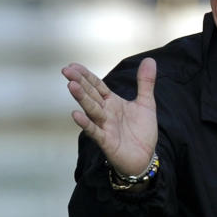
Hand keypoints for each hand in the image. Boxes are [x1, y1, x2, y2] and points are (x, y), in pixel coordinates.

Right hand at [63, 58, 157, 176]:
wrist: (145, 157)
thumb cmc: (142, 131)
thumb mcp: (146, 104)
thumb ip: (145, 83)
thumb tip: (150, 60)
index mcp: (112, 102)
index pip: (96, 85)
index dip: (86, 75)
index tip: (73, 65)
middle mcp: (105, 112)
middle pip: (91, 95)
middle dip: (80, 83)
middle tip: (66, 70)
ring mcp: (104, 126)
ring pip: (91, 110)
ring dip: (82, 99)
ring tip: (71, 86)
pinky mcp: (106, 141)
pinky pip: (95, 131)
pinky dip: (86, 124)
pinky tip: (75, 115)